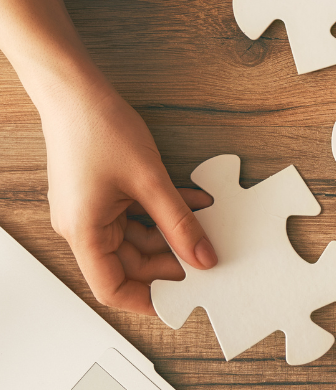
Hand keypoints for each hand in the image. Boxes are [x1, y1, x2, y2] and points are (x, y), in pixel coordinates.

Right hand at [41, 81, 215, 316]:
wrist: (74, 88)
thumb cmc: (97, 128)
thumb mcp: (151, 182)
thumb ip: (180, 225)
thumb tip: (202, 258)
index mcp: (84, 233)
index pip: (112, 288)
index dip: (147, 300)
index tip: (180, 302)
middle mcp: (82, 227)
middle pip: (130, 264)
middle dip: (170, 262)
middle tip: (207, 258)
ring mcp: (91, 210)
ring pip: (138, 239)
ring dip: (172, 234)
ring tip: (205, 225)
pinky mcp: (101, 195)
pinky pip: (136, 216)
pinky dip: (163, 213)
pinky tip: (193, 202)